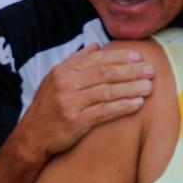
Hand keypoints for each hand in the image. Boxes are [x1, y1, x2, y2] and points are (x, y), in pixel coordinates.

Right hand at [17, 45, 153, 158]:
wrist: (32, 136)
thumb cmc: (48, 107)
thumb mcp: (55, 79)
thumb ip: (75, 62)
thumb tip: (96, 46)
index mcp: (62, 71)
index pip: (96, 59)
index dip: (119, 57)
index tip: (138, 56)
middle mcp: (65, 84)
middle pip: (105, 74)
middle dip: (130, 71)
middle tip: (150, 70)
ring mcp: (70, 103)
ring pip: (107, 91)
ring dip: (131, 88)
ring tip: (149, 86)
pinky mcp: (76, 122)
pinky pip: (105, 111)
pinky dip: (123, 107)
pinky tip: (138, 104)